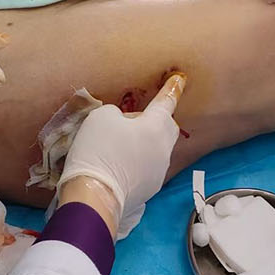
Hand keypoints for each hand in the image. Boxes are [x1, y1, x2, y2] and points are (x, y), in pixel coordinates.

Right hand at [58, 74, 184, 237]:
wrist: (94, 195)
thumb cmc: (98, 150)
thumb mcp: (101, 118)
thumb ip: (117, 114)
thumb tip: (124, 125)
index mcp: (156, 127)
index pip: (166, 102)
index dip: (172, 88)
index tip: (179, 79)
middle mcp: (164, 149)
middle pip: (167, 127)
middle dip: (156, 120)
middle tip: (134, 120)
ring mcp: (159, 172)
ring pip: (157, 149)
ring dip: (144, 143)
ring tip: (119, 146)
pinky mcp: (149, 190)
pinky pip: (147, 167)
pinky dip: (137, 162)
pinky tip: (118, 166)